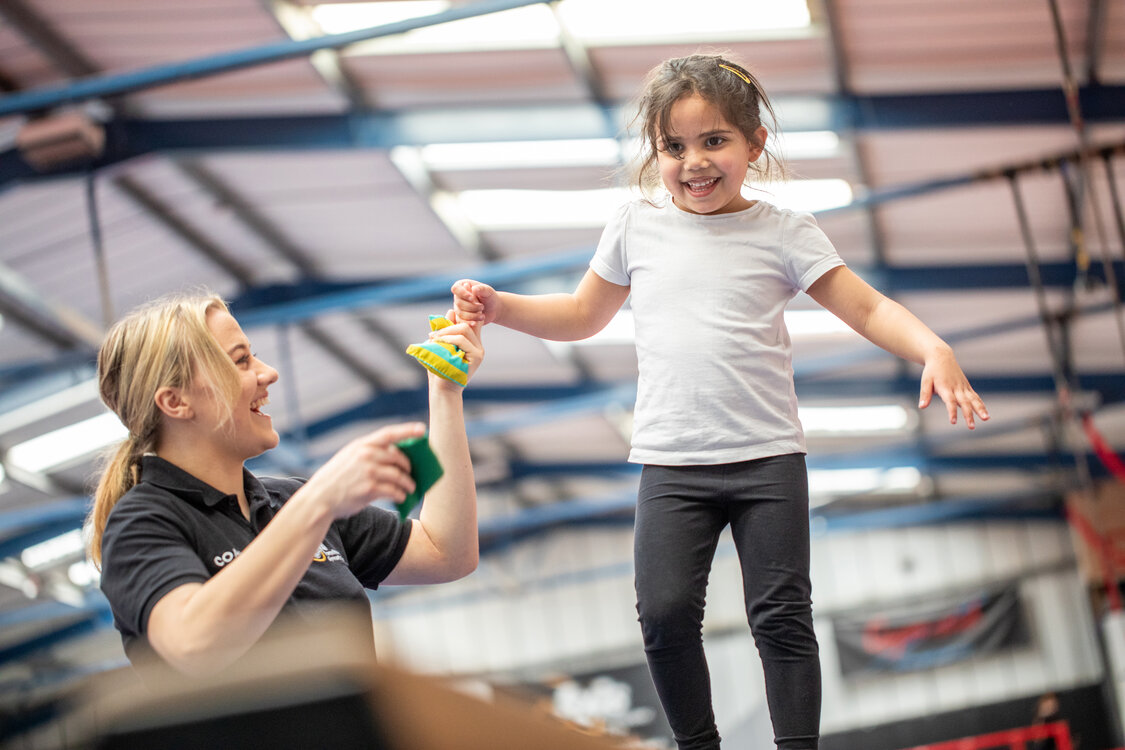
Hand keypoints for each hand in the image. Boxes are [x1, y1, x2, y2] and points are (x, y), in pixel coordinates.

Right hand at [302, 422, 426, 517]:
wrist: (320, 498)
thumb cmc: (338, 478)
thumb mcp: (349, 457)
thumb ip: (369, 453)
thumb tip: (397, 456)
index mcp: (361, 445)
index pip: (389, 433)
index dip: (407, 430)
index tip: (422, 429)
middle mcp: (366, 456)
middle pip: (398, 457)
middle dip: (409, 466)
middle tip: (412, 473)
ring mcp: (368, 472)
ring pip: (399, 475)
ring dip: (408, 483)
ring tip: (412, 488)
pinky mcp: (370, 489)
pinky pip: (394, 490)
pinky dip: (401, 494)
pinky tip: (402, 497)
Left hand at [428, 309, 484, 386]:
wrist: (443, 388)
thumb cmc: (440, 369)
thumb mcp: (441, 345)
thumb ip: (447, 330)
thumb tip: (451, 311)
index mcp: (471, 342)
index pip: (470, 322)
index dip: (460, 315)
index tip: (447, 316)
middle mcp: (477, 345)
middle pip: (466, 323)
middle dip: (447, 325)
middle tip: (432, 334)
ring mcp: (479, 351)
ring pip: (464, 329)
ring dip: (446, 331)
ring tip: (434, 338)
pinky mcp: (478, 357)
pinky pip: (462, 340)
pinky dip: (449, 339)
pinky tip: (439, 343)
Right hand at [451, 279, 499, 327]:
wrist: (493, 309)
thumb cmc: (490, 297)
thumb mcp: (488, 291)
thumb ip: (481, 289)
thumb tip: (473, 289)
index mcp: (462, 286)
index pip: (455, 289)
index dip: (462, 294)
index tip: (472, 298)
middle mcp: (458, 296)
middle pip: (458, 303)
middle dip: (471, 306)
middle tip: (482, 307)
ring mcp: (458, 307)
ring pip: (460, 313)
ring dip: (472, 315)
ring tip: (482, 316)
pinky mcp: (461, 317)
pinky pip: (461, 321)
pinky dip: (469, 322)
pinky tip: (476, 323)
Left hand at [919, 347, 989, 429]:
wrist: (941, 357)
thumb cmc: (932, 371)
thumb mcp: (925, 381)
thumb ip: (925, 394)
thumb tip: (922, 406)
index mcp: (945, 388)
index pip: (950, 402)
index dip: (952, 412)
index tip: (953, 422)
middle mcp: (956, 388)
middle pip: (964, 403)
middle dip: (969, 415)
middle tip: (971, 427)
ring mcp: (963, 387)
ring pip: (973, 399)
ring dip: (980, 409)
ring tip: (986, 419)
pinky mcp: (966, 387)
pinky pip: (975, 396)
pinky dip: (981, 404)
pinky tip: (986, 414)